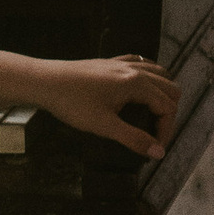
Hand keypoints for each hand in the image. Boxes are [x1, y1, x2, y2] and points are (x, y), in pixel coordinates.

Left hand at [36, 55, 179, 156]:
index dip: (165, 130)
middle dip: (168, 113)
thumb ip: (133, 138)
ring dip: (162, 94)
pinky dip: (149, 76)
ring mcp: (122, 63)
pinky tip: (141, 88)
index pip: (167, 107)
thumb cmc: (71, 102)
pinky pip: (140, 64)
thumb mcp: (104, 125)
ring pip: (158, 73)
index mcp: (136, 83)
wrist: (44, 81)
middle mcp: (134, 69)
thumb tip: (158, 152)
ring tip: (152, 115)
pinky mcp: (110, 62)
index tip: (154, 147)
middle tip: (154, 133)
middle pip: (169, 88)